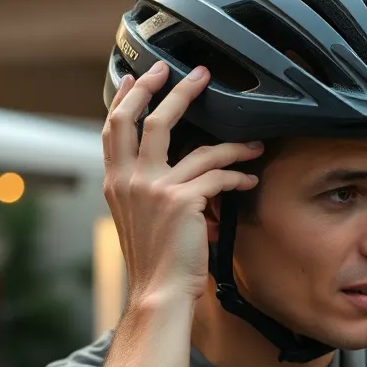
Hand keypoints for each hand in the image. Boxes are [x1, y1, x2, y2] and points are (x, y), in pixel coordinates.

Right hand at [102, 61, 262, 306]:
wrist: (158, 292)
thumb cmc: (154, 260)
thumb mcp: (136, 217)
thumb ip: (143, 188)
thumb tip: (166, 166)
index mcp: (116, 182)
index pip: (114, 128)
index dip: (127, 98)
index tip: (139, 76)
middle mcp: (131, 180)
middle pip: (150, 120)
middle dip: (175, 91)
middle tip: (198, 74)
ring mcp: (156, 189)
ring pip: (198, 148)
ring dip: (232, 144)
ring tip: (252, 143)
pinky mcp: (183, 201)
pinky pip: (218, 177)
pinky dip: (238, 175)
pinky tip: (250, 178)